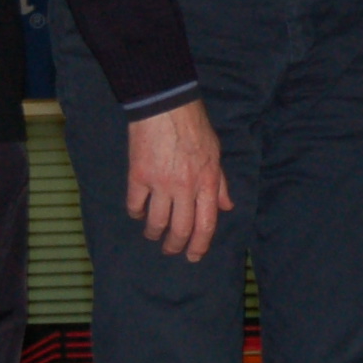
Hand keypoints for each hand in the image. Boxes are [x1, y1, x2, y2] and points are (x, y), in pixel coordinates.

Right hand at [128, 101, 233, 261]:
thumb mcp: (216, 154)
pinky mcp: (139, 176)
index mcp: (207, 182)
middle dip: (175, 245)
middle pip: (180, 229)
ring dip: (154, 234)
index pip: (206, 225)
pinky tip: (139, 214)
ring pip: (157, 222)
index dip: (200, 246)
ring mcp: (160, 184)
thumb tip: (226, 207)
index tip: (193, 256)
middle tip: (171, 250)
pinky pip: (135, 206)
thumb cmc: (194, 127)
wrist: (165, 105)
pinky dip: (136, 214)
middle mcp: (185, 188)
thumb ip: (220, 183)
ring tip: (153, 235)